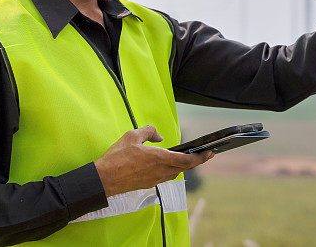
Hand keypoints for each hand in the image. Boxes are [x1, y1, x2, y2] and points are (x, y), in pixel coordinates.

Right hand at [93, 125, 213, 197]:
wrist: (104, 179)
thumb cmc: (117, 157)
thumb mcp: (132, 136)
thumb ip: (149, 132)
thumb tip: (159, 136)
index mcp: (159, 158)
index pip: (187, 160)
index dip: (201, 158)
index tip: (210, 153)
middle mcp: (160, 171)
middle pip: (184, 168)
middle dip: (195, 161)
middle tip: (203, 154)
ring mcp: (155, 180)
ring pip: (174, 172)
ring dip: (181, 165)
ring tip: (184, 156)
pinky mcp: (148, 184)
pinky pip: (164, 176)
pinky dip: (169, 169)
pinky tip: (163, 162)